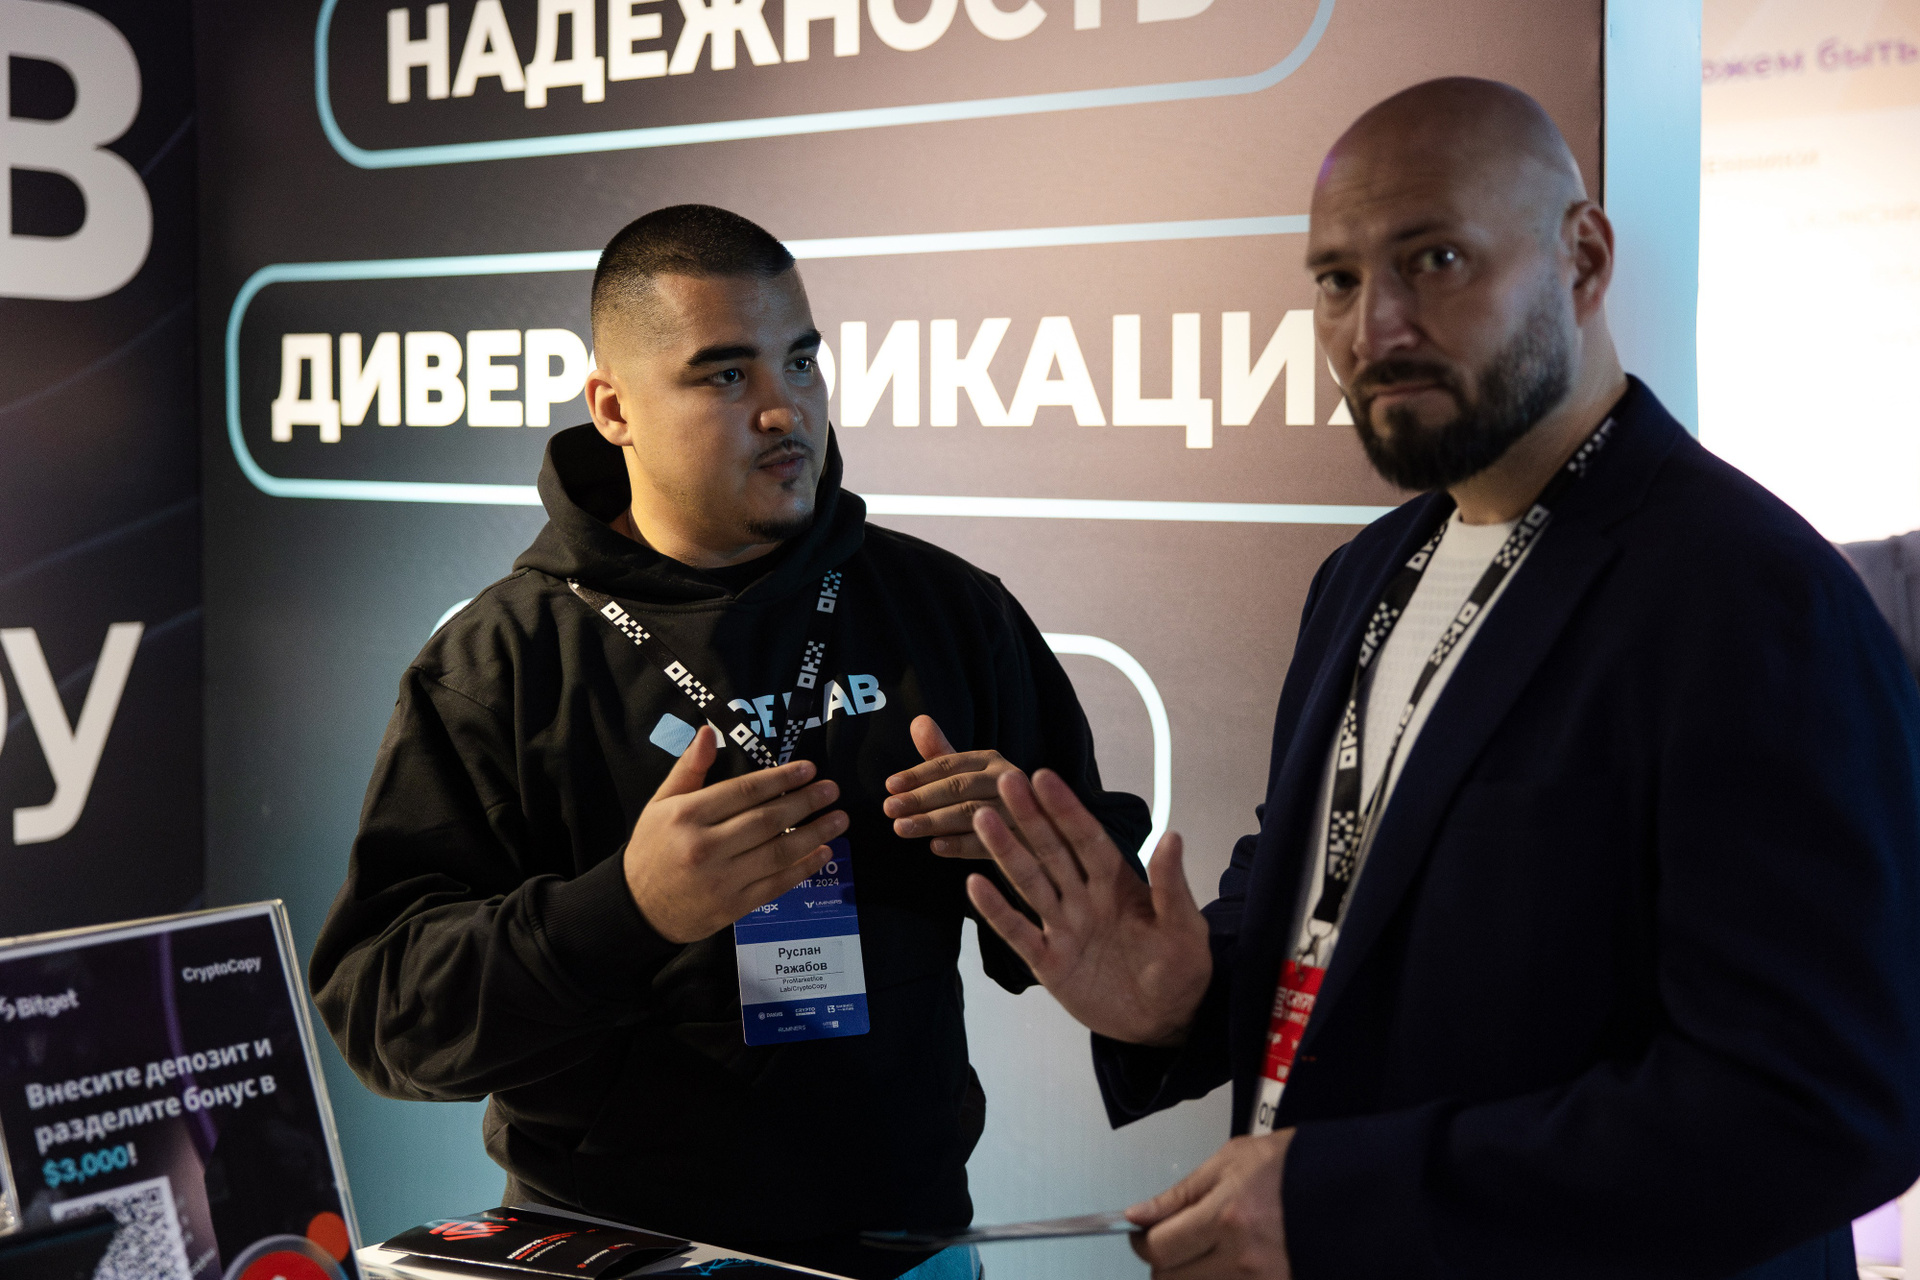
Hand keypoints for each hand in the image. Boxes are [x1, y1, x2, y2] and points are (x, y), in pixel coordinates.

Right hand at [624, 726, 847, 942]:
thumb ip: (688, 769)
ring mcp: (722, 880)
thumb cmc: (653, 848)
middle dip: (805, 802)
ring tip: (839, 819)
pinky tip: (824, 853)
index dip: (780, 779)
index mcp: (687, 816)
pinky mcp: (734, 906)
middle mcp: (706, 846)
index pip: (744, 792)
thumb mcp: (660, 804)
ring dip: (814, 834)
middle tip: (832, 790)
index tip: (809, 769)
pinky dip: (803, 869)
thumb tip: (709, 732)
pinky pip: (776, 884)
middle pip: (766, 820)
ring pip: (777, 853)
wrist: (638, 908)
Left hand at [882, 715, 1024, 858]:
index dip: (918, 774)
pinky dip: (960, 844)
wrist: (1035, 830)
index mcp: (991, 760)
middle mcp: (1006, 780)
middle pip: (959, 787)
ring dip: (933, 821)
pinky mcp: (1021, 840)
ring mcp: (1016, 810)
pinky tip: (936, 846)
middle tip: (889, 808)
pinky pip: (987, 843)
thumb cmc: (990, 799)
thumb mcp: (967, 775)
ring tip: (902, 827)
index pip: (949, 764)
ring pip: (970, 813)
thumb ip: (940, 754)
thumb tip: (918, 721)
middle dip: (921, 798)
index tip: (890, 785)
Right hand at [966, 768, 1210, 1045]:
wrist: (1167, 1020)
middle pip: (1051, 851)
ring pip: (1030, 883)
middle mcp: (1084, 897)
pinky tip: (974, 885)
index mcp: (1116, 883)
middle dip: (1030, 817)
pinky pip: (1018, 932)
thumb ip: (1171, 885)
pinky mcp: (1049, 962)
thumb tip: (1173, 835)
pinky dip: (996, 910)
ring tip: (982, 820)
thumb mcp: (1184, 927)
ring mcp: (1063, 928)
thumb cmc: (1181, 967)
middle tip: (1006, 781)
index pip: (1087, 838)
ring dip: (1006, 852)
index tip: (1043, 777)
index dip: (1066, 809)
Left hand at [1126, 1131, 1294, 1278]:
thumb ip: (1179, 1194)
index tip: (1144, 1232)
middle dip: (1165, 1261)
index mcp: (1226, 1217)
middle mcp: (1243, 1258)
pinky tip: (1229, 1261)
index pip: (1159, 1249)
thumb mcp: (1229, 1162)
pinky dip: (1220, 1279)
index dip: (1142, 1242)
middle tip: (1176, 1241)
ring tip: (1207, 1249)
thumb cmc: (1291, 1166)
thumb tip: (1137, 1216)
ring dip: (1192, 1273)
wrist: (1349, 1186)